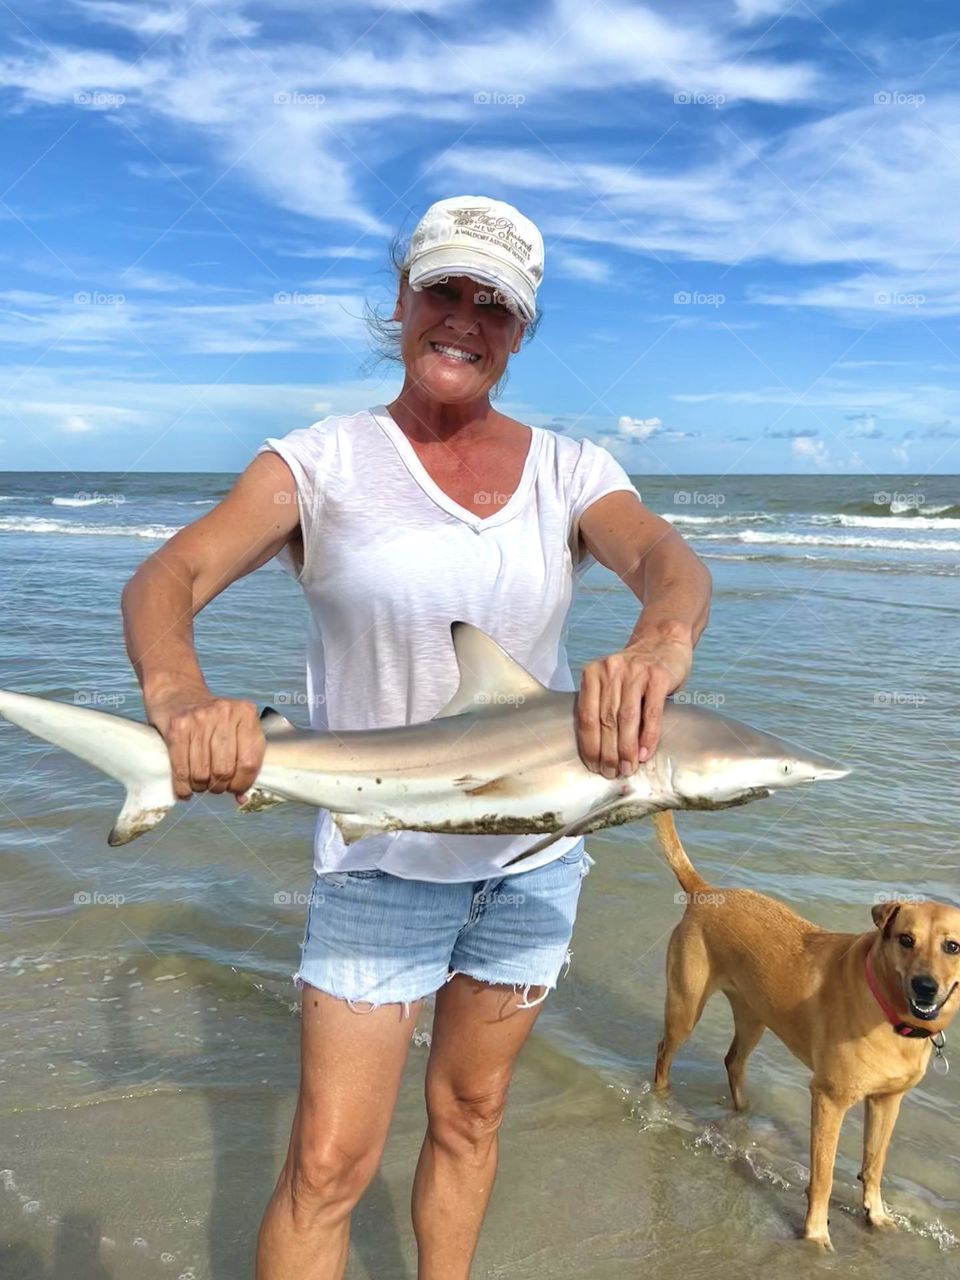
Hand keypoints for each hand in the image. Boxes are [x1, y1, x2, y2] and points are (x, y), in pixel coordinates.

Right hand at [146, 685, 264, 800]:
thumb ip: (242, 758)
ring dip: (200, 787)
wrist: (177, 691)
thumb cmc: (210, 718)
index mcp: (246, 713)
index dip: (242, 783)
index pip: (250, 762)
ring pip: (201, 773)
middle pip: (224, 770)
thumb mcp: (233, 729)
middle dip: (219, 786)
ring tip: (199, 784)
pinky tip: (184, 789)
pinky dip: (182, 787)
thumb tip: (242, 798)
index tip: (235, 789)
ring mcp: (199, 719)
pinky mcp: (177, 727)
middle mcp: (224, 713)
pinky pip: (181, 769)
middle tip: (214, 786)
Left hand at [576, 634, 691, 777]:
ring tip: (628, 768)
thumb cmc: (635, 672)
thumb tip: (600, 751)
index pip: (586, 716)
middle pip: (605, 720)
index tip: (593, 765)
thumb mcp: (612, 682)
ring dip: (626, 748)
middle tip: (611, 773)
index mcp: (592, 674)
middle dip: (608, 752)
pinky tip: (645, 753)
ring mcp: (635, 672)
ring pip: (626, 718)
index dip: (589, 744)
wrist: (664, 641)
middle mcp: (611, 671)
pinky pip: (651, 713)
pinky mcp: (658, 676)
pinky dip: (648, 736)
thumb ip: (603, 706)